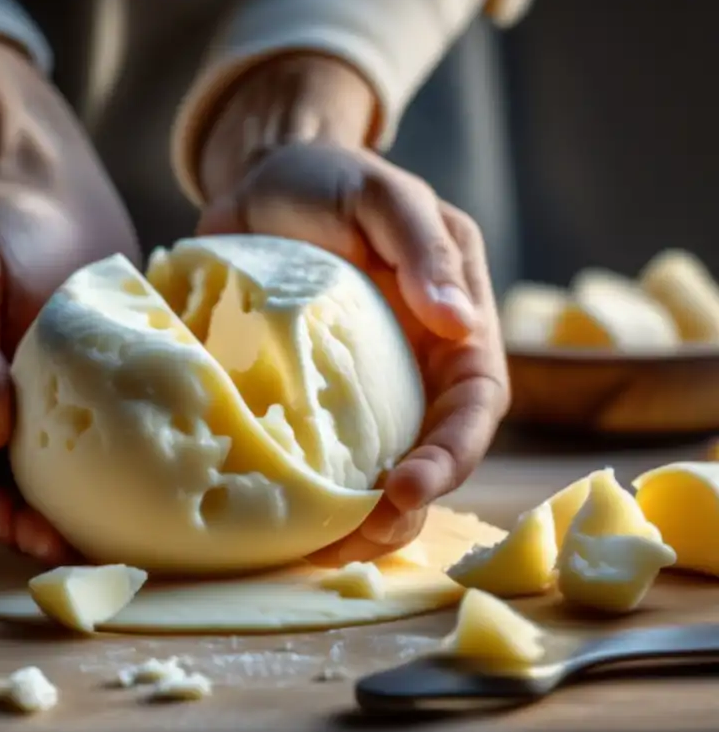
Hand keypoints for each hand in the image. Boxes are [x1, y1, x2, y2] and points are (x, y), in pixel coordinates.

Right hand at [0, 37, 138, 561]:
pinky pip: (66, 447)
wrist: (43, 198)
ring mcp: (10, 404)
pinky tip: (123, 498)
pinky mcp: (56, 399)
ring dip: (52, 513)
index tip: (28, 531)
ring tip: (101, 546)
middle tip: (72, 553)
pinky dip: (87, 477)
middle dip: (18, 524)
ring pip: (20, 476)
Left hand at [196, 58, 508, 562]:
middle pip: (429, 456)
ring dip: (356, 520)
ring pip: (376, 470)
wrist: (257, 179)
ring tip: (318, 552)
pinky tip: (280, 522)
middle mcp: (414, 368)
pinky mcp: (305, 396)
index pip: (473, 405)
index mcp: (452, 326)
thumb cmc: (328, 180)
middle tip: (355, 540)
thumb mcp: (383, 197)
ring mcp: (359, 389)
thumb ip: (423, 250)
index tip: (407, 491)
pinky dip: (305, 493)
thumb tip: (461, 323)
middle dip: (403, 508)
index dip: (451, 457)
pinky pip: (315, 456)